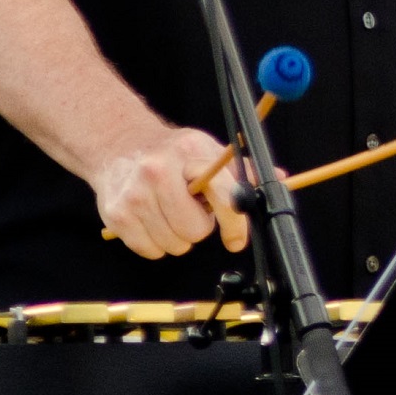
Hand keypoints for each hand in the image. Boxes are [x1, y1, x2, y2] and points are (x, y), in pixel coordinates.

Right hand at [94, 128, 252, 261]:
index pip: (224, 195)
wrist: (117, 144)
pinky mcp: (116, 215)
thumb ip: (239, 170)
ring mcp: (134, 194)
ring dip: (177, 237)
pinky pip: (150, 251)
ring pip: (174, 244)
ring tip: (169, 212)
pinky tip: (152, 220)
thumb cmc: (168, 152)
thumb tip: (279, 178)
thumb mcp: (205, 151)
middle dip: (199, 227)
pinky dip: (155, 243)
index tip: (236, 239)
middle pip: (196, 230)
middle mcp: (159, 172)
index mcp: (190, 154)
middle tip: (190, 211)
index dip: (235, 223)